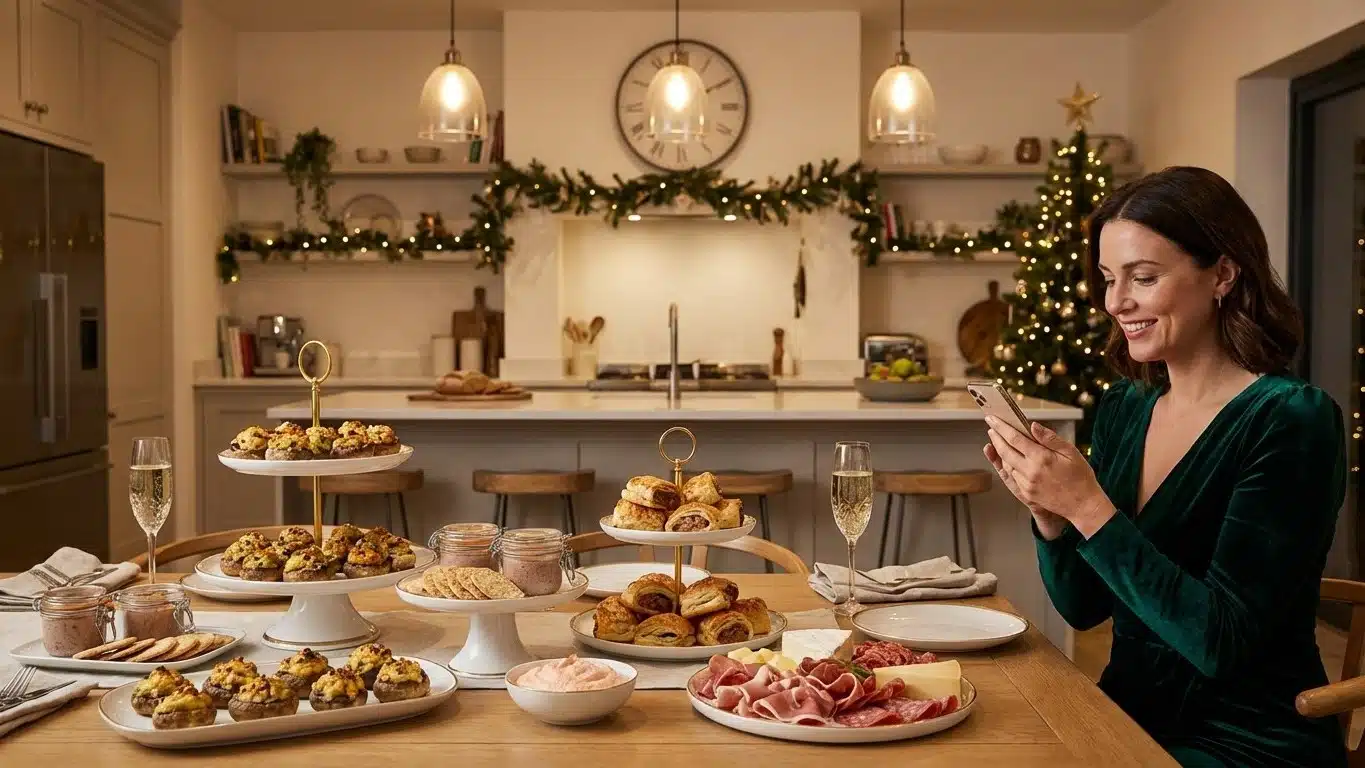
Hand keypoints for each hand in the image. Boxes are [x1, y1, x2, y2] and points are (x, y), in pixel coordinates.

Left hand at [984, 416, 1115, 538]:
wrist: (1083, 505)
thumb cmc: (1080, 477)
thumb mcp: (1070, 452)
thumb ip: (1049, 438)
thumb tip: (1033, 426)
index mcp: (1041, 458)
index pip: (1014, 438)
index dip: (1001, 427)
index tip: (993, 419)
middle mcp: (1030, 472)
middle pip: (1005, 451)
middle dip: (996, 438)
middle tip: (991, 427)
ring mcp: (1027, 484)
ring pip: (1007, 464)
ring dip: (1001, 452)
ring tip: (999, 440)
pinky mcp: (1027, 493)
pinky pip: (1013, 476)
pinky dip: (1009, 465)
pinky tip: (1010, 459)